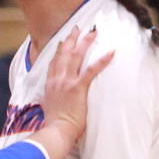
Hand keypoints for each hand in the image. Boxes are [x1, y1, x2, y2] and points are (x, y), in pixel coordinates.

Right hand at [40, 26, 114, 144]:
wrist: (56, 131)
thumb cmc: (54, 124)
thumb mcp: (47, 107)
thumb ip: (49, 99)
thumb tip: (50, 100)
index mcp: (50, 84)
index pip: (53, 62)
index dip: (59, 50)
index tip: (64, 41)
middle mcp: (57, 80)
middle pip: (63, 53)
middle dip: (71, 39)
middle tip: (78, 28)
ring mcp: (66, 82)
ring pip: (76, 56)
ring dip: (85, 42)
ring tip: (93, 33)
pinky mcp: (78, 88)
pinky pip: (92, 70)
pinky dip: (102, 60)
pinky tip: (111, 52)